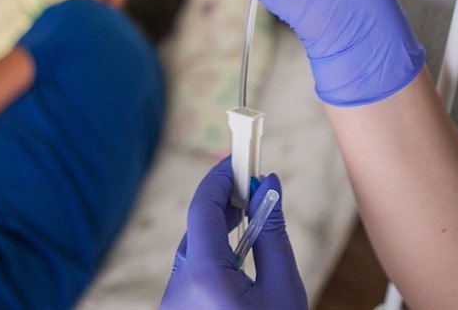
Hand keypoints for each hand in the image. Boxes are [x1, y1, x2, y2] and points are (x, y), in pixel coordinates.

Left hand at [162, 157, 304, 308]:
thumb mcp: (283, 286)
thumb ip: (272, 233)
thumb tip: (268, 184)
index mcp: (204, 277)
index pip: (202, 209)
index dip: (220, 180)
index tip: (238, 162)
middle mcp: (178, 289)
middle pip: (197, 231)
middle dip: (223, 205)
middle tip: (251, 186)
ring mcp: (174, 304)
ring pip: (193, 253)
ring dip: (218, 233)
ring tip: (248, 215)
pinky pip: (192, 276)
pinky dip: (213, 259)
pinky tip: (237, 255)